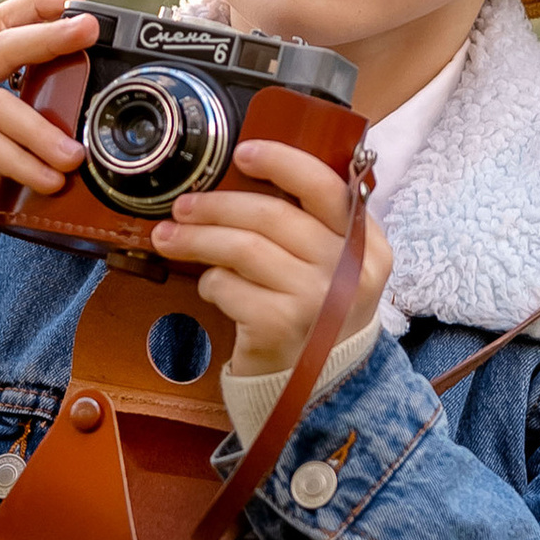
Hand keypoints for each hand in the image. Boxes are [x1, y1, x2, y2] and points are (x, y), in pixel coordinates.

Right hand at [0, 0, 97, 296]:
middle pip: (1, 44)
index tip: (77, 3)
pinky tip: (44, 180)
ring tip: (74, 158)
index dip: (36, 11)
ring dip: (42, 132)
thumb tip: (74, 144)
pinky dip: (18, 160)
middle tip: (89, 30)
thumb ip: (20, 146)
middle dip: (49, 36)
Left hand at [151, 138, 392, 384]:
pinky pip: (228, 286)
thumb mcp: (337, 265)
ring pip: (242, 248)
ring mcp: (315, 299)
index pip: (326, 186)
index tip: (244, 153)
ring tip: (171, 236)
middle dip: (217, 205)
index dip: (281, 162)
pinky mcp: (279, 326)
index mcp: (368, 245)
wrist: (325, 386)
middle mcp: (348, 270)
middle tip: (184, 206)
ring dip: (198, 238)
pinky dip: (211, 283)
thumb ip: (314, 224)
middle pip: (271, 215)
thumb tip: (250, 175)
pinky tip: (214, 287)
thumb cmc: (320, 312)